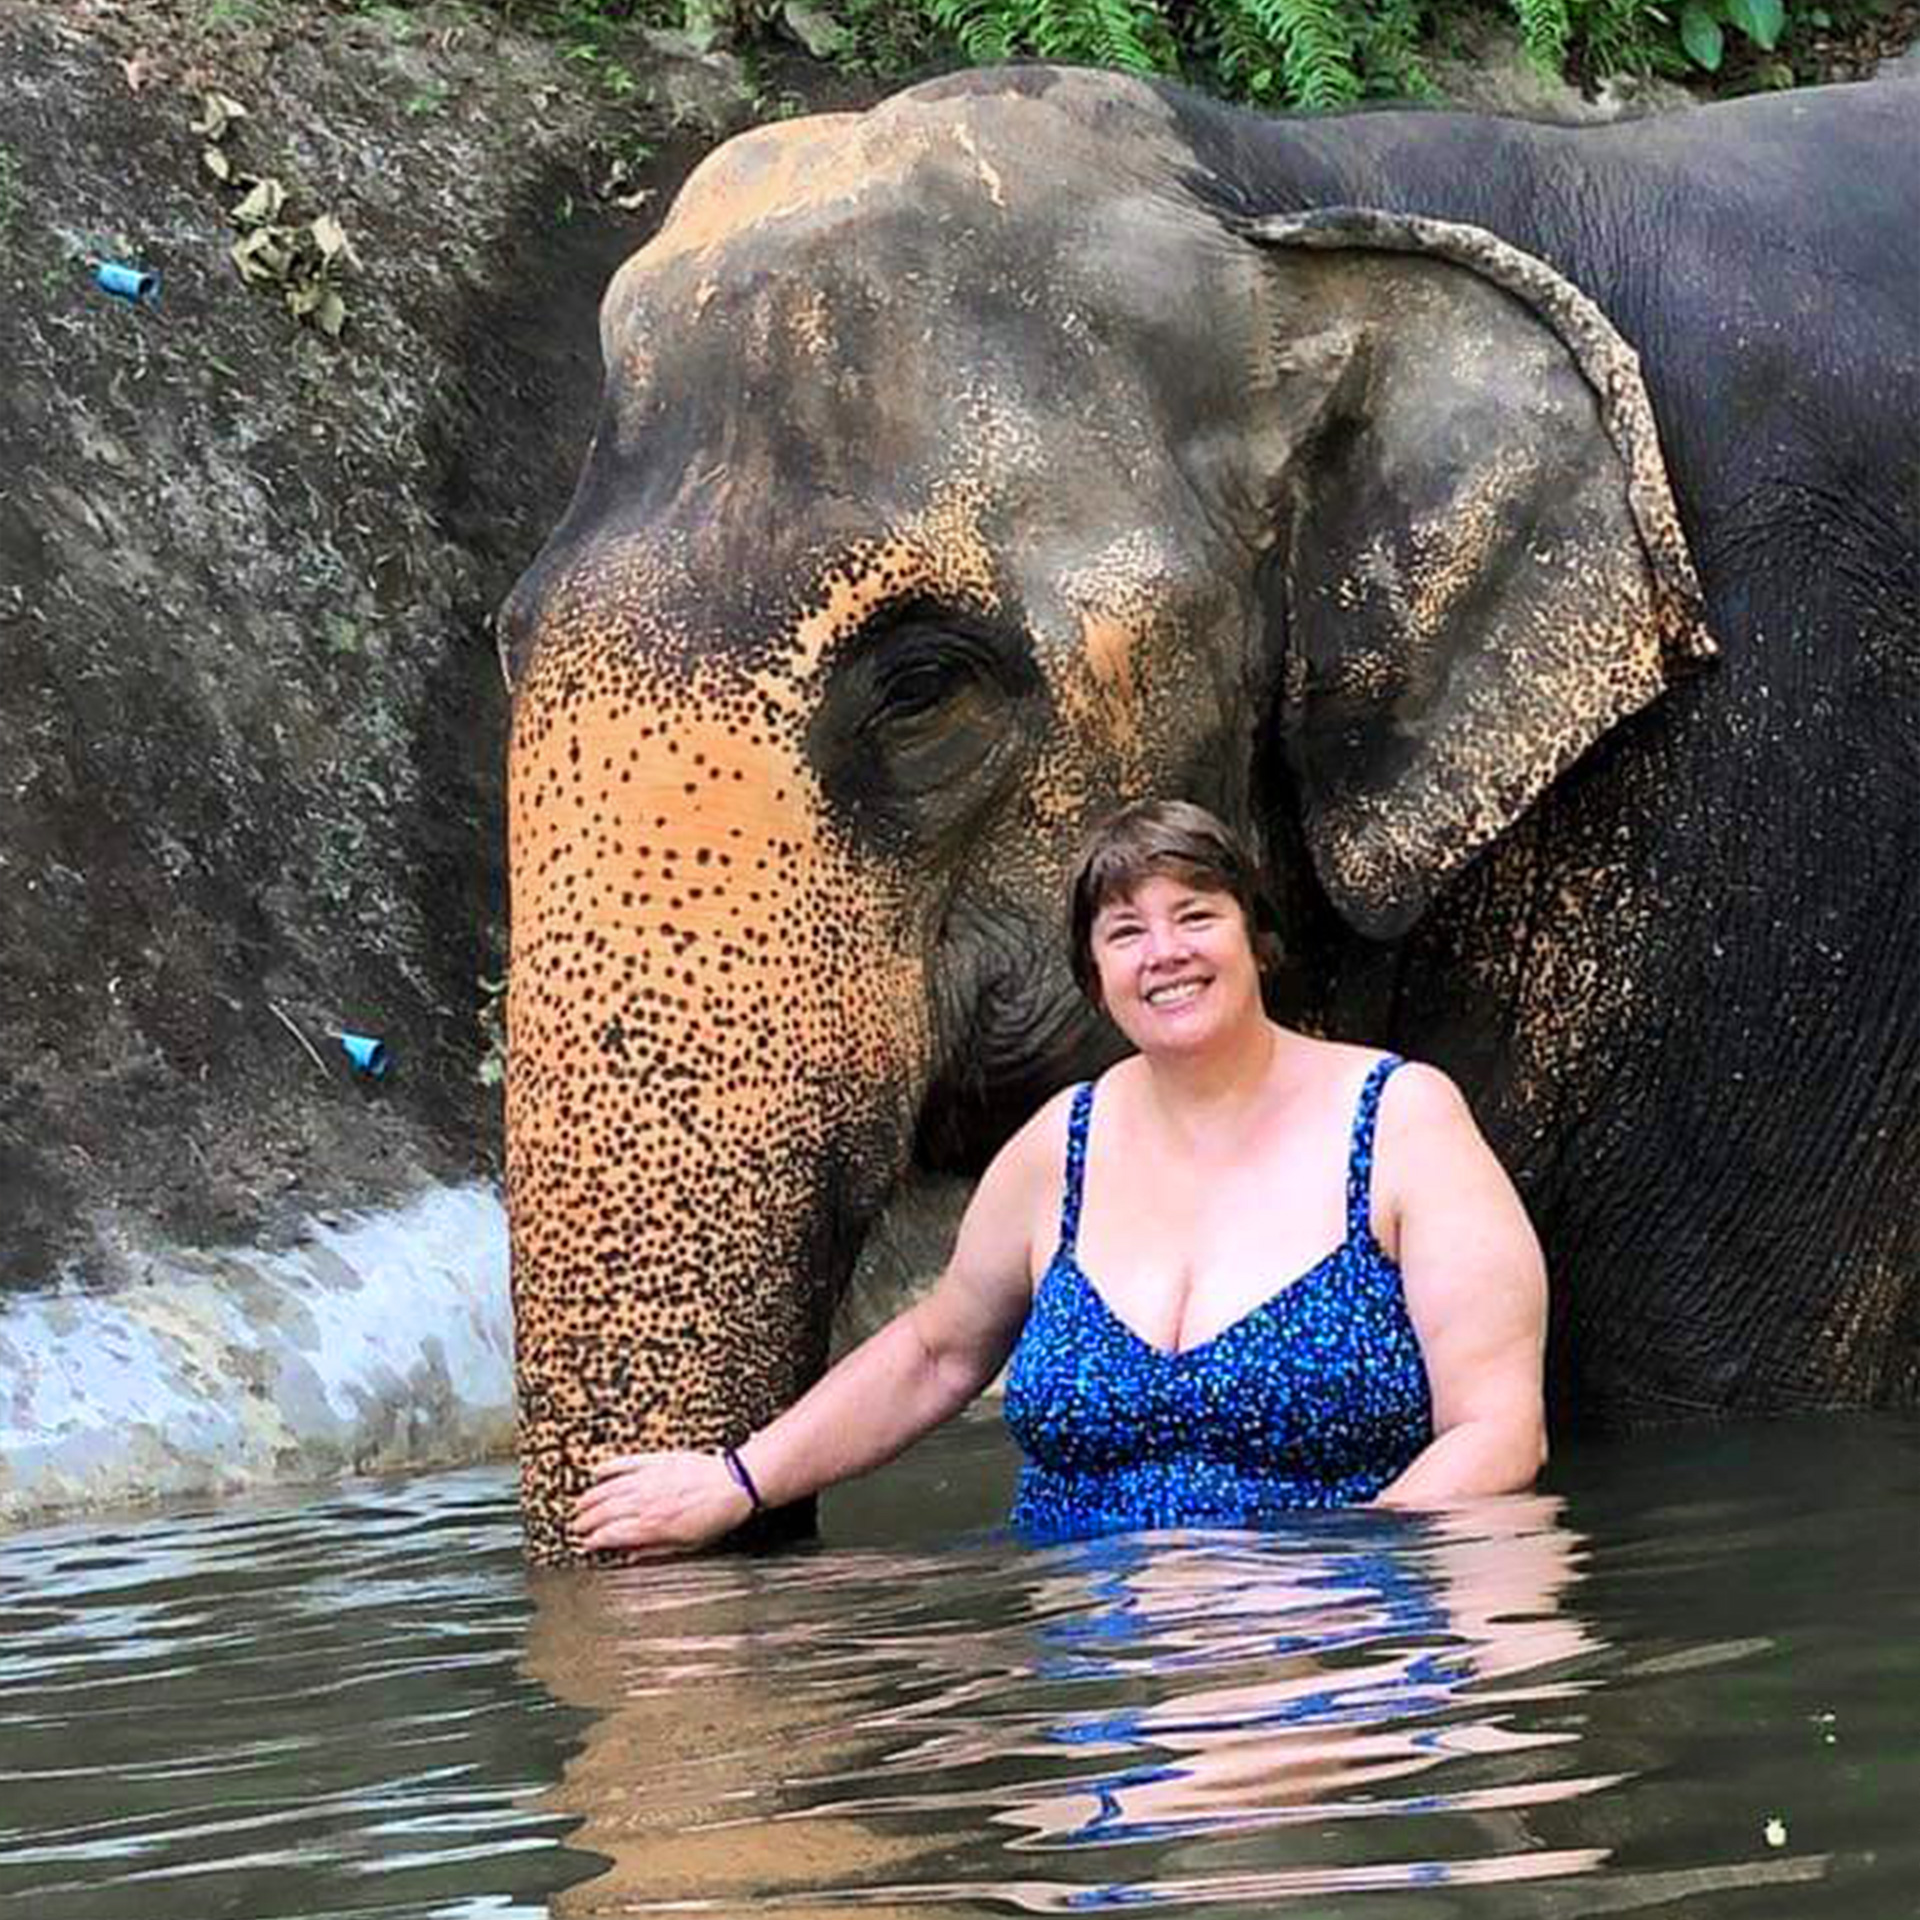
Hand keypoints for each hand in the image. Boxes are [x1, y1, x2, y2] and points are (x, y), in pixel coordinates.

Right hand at [570, 1449, 752, 1555]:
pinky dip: (609, 1468)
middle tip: (577, 1526)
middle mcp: (644, 1503)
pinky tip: (598, 1472)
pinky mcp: (656, 1461)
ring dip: (591, 1498)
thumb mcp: (686, 1545)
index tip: (587, 1544)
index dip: (595, 1541)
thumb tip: (631, 1556)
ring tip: (580, 1505)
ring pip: (609, 1490)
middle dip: (586, 1521)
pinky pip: (625, 1463)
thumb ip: (654, 1550)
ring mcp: (648, 1480)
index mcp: (651, 1526)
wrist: (733, 1484)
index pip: (612, 1535)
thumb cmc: (715, 1516)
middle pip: (605, 1513)